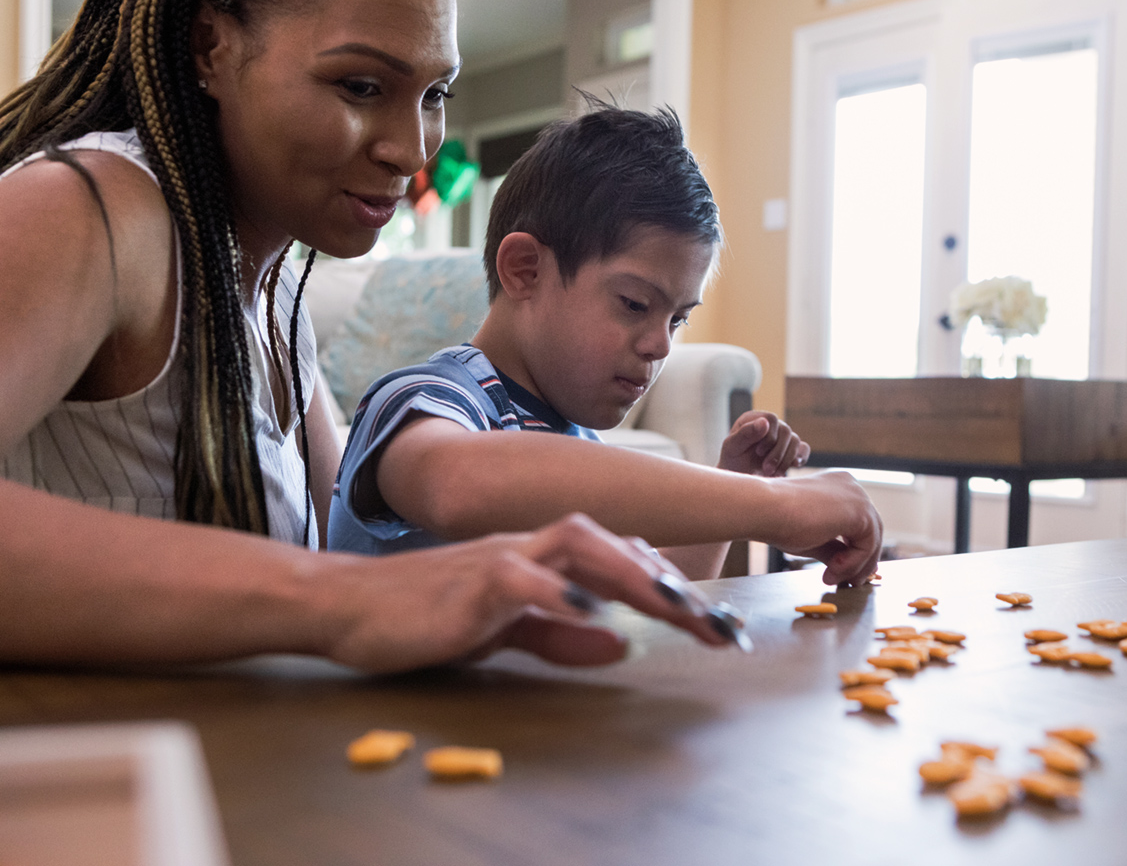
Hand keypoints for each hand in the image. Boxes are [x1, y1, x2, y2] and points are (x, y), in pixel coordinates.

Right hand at [316, 513, 730, 672]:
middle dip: (671, 585)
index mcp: (541, 560)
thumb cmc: (425, 614)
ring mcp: (498, 558)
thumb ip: (559, 636)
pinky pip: (518, 579)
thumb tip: (619, 642)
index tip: (716, 629)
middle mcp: (528, 548)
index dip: (671, 592)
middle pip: (614, 547)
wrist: (347, 604)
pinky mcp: (467, 582)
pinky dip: (557, 593)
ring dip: (632, 573)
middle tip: (718, 627)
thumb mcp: (505, 632)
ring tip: (674, 605)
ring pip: (577, 544)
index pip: (619, 565)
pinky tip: (591, 612)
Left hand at [717, 411, 809, 476]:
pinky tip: (794, 465)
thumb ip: (745, 433)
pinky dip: (801, 458)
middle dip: (778, 453)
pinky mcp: (790, 450)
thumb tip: (765, 422)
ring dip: (786, 460)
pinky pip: (803, 449)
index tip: (758, 452)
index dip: (769, 436)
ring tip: (773, 473)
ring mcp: (781, 437)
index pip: (771, 418)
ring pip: (795, 441)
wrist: (739, 478)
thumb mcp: (732, 447)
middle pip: (786, 431)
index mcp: (753, 419)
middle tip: (766, 469)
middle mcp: (770, 425)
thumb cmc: (732, 461)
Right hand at [762, 471, 882, 587]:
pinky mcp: (860, 511)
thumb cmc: (777, 519)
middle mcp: (852, 487)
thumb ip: (834, 548)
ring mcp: (858, 497)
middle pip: (870, 531)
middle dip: (858, 561)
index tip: (837, 572)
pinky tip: (832, 569)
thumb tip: (846, 567)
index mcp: (838, 487)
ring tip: (831, 578)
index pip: (857, 523)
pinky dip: (853, 563)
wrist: (764, 509)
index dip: (852, 552)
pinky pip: (867, 546)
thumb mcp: (813, 537)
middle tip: (845, 582)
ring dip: (853, 566)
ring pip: (871, 540)